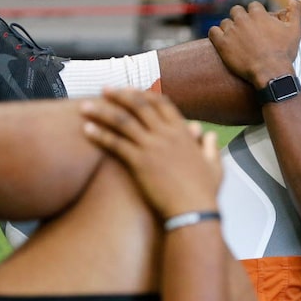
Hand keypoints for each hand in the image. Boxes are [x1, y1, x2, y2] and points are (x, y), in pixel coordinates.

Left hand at [81, 89, 220, 218]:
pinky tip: (86, 130)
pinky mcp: (140, 162)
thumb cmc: (204, 191)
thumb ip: (211, 147)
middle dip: (119, 95)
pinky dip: (100, 135)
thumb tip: (209, 134)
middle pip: (139, 106)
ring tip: (85, 106)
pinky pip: (116, 143)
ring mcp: (152, 147)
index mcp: (183, 132)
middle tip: (104, 90)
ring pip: (123, 122)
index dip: (144, 94)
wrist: (193, 210)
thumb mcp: (214, 165)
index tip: (130, 90)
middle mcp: (166, 134)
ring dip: (102, 111)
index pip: (161, 103)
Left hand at [208, 0, 300, 88]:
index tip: (259, 25)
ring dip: (230, 29)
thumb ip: (295, 9)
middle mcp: (242, 19)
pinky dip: (217, 35)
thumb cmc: (284, 53)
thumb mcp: (295, 29)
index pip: (253, 6)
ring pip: (225, 22)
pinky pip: (213, 32)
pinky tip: (223, 41)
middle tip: (247, 33)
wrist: (271, 73)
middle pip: (237, 11)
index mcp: (258, 13)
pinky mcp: (222, 44)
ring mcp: (231, 31)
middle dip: (241, 19)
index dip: (256, 15)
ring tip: (237, 40)